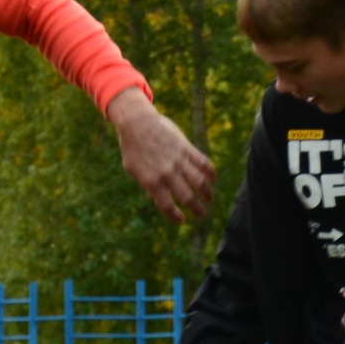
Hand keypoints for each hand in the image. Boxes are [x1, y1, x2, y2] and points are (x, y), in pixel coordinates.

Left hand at [107, 88, 214, 223]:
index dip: (175, 217)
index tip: (181, 220)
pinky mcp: (186, 148)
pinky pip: (203, 163)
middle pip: (187, 197)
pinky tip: (212, 179)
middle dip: (197, 209)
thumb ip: (147, 184)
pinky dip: (210, 173)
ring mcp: (178, 160)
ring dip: (207, 194)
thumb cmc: (133, 147)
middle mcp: (167, 173)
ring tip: (209, 200)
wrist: (137, 122)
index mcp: (152, 181)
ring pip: (200, 182)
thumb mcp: (134, 170)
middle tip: (201, 214)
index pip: (167, 206)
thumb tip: (159, 197)